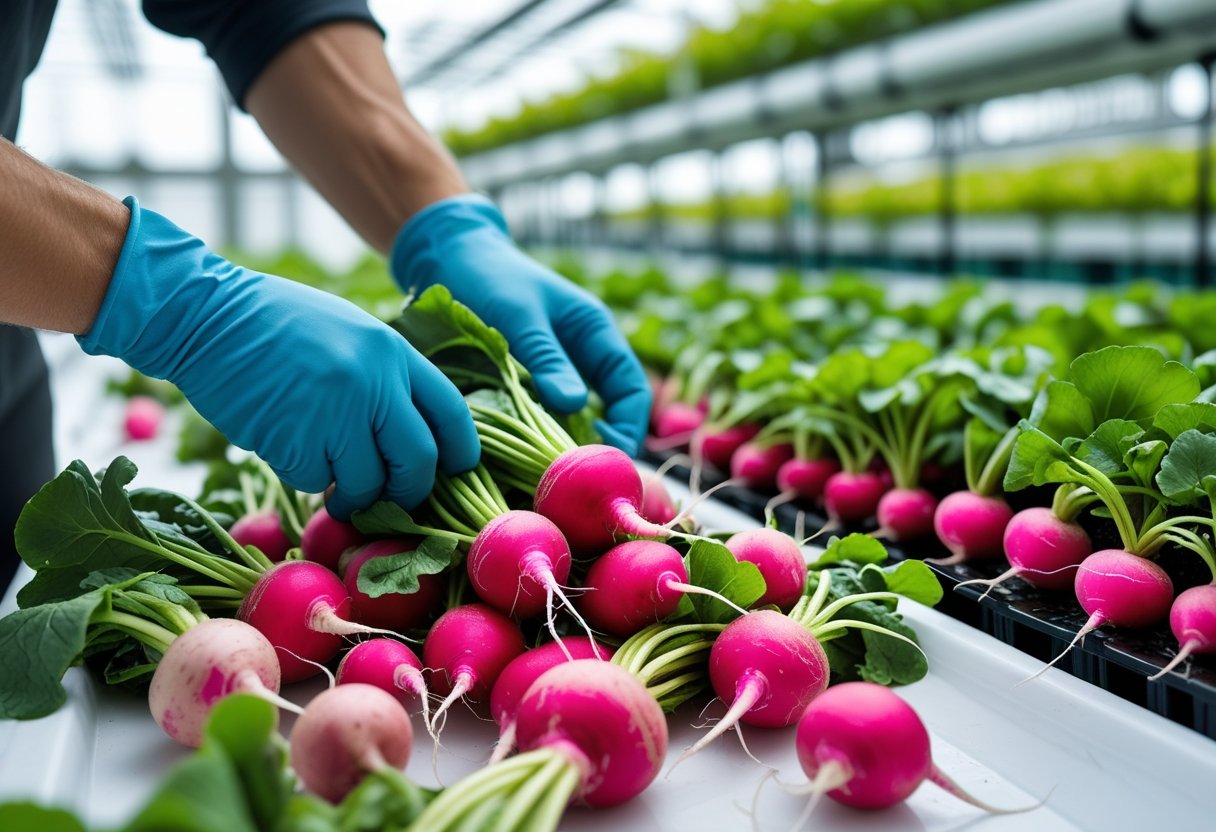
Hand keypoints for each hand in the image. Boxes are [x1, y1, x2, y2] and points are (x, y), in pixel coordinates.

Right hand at [79, 197, 478, 518]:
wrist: (205, 313)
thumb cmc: (276, 325)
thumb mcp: (350, 334)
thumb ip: (385, 379)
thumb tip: (413, 441)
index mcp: (392, 352)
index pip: (450, 412)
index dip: (461, 451)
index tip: (456, 472)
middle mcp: (373, 383)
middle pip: (418, 461)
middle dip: (408, 491)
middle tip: (390, 498)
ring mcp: (334, 413)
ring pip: (365, 482)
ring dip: (351, 494)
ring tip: (332, 482)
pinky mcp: (294, 439)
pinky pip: (313, 480)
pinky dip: (303, 475)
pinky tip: (285, 446)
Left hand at [390, 195, 650, 455]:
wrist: (447, 258)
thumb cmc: (488, 278)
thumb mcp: (519, 317)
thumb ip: (547, 359)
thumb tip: (573, 405)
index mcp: (595, 332)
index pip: (630, 388)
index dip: (628, 425)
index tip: (606, 457)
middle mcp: (582, 355)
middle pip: (609, 410)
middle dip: (599, 445)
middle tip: (577, 477)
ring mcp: (556, 370)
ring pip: (576, 419)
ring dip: (567, 445)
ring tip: (550, 473)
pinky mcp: (528, 382)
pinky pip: (545, 417)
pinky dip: (540, 437)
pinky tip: (525, 456)